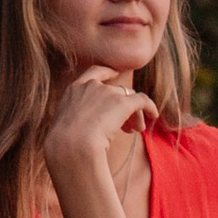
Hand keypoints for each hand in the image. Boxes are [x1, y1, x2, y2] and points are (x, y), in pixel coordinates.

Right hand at [43, 64, 149, 184]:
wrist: (71, 145)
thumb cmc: (64, 145)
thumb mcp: (63, 127)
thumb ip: (73, 122)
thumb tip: (80, 132)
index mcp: (74, 90)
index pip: (94, 73)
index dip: (107, 73)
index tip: (115, 75)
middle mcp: (92, 86)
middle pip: (115, 90)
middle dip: (121, 107)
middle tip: (126, 128)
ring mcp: (108, 93)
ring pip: (129, 98)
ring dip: (133, 113)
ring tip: (135, 131)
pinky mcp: (123, 103)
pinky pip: (142, 100)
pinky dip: (150, 107)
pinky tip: (154, 115)